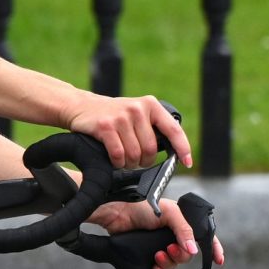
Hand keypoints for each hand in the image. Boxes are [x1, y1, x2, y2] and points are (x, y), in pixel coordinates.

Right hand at [67, 93, 193, 169]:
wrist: (81, 106)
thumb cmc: (113, 115)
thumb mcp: (136, 114)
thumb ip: (153, 128)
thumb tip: (173, 152)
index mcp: (150, 105)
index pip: (173, 129)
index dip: (182, 148)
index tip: (187, 162)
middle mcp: (138, 109)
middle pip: (150, 149)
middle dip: (143, 161)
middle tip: (136, 161)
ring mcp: (121, 117)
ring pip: (134, 154)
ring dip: (129, 163)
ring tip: (123, 158)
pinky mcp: (105, 126)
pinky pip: (118, 155)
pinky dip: (117, 162)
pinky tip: (114, 158)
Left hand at [87, 198, 227, 268]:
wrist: (117, 215)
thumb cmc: (142, 207)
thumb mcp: (169, 214)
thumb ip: (184, 230)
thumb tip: (194, 250)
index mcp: (183, 222)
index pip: (204, 237)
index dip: (213, 249)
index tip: (218, 261)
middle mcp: (174, 234)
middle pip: (189, 253)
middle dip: (181, 255)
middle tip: (170, 249)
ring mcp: (162, 244)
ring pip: (176, 262)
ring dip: (169, 261)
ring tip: (158, 255)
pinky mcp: (150, 254)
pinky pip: (162, 268)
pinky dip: (160, 268)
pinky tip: (154, 264)